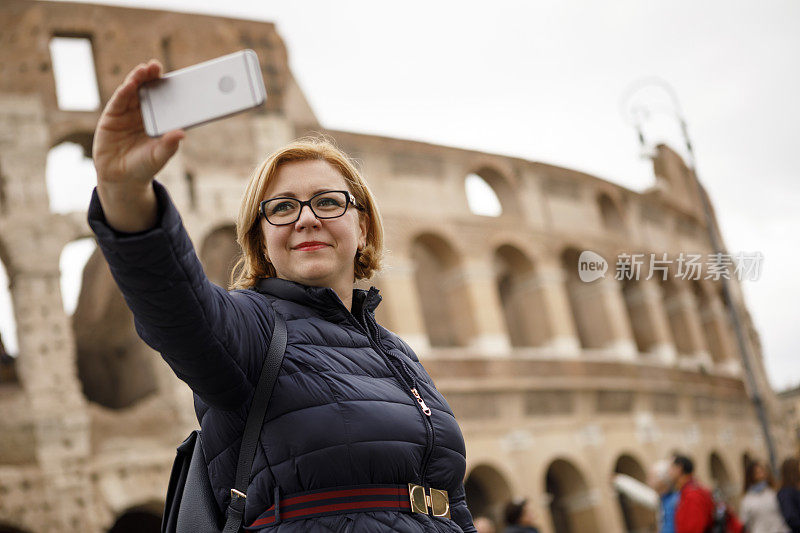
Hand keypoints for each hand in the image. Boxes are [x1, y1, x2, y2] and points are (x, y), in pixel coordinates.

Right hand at [92, 59, 184, 189]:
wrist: (120, 178)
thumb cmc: (144, 166)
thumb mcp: (158, 157)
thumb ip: (169, 146)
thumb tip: (182, 133)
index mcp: (158, 120)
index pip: (164, 100)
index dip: (168, 87)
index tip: (176, 77)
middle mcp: (143, 113)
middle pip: (148, 91)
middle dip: (152, 77)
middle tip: (156, 65)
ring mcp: (127, 113)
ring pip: (133, 91)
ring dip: (138, 79)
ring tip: (144, 70)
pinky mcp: (112, 116)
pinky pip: (119, 101)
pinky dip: (124, 91)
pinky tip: (130, 84)